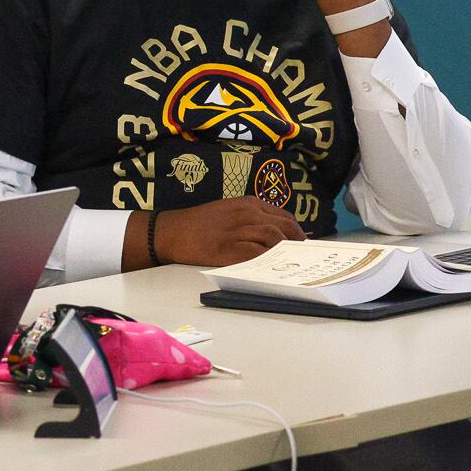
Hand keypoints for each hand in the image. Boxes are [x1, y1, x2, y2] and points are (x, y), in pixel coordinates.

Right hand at [148, 197, 303, 267]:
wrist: (169, 232)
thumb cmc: (198, 224)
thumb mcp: (227, 211)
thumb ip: (251, 217)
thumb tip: (276, 233)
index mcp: (246, 203)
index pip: (283, 215)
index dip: (296, 230)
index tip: (301, 242)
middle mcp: (245, 214)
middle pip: (283, 226)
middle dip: (297, 241)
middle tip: (301, 255)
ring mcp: (236, 230)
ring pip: (273, 238)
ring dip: (285, 250)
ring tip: (290, 262)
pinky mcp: (228, 248)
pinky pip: (256, 253)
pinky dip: (268, 260)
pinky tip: (272, 267)